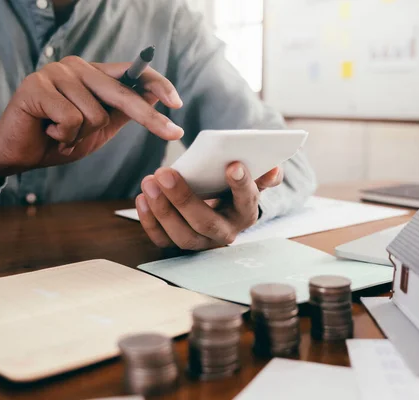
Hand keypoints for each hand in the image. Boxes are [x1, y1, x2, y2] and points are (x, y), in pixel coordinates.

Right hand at [0, 56, 183, 176]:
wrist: (21, 153)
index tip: (177, 103)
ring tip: (63, 134)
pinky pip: (72, 119)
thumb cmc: (61, 139)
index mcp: (93, 74)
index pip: (132, 73)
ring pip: (96, 114)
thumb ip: (124, 111)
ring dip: (81, 135)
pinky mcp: (36, 85)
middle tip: (174, 134)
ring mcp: (56, 73)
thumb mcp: (101, 126)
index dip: (158, 85)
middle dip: (150, 119)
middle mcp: (76, 67)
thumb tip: (156, 95)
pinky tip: (49, 131)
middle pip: (123, 94)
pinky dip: (64, 135)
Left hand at [136, 162, 283, 249]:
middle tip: (166, 172)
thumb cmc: (230, 187)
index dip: (241, 185)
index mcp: (246, 213)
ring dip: (162, 210)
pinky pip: (162, 239)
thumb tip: (275, 170)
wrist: (217, 206)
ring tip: (150, 181)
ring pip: (181, 236)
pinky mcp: (179, 243)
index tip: (232, 164)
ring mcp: (202, 242)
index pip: (246, 201)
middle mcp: (226, 233)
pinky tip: (143, 197)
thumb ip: (262, 174)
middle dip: (184, 199)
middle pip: (206, 223)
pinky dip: (149, 220)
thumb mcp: (249, 179)